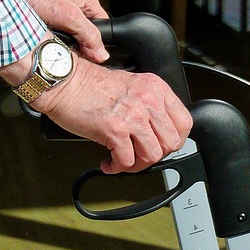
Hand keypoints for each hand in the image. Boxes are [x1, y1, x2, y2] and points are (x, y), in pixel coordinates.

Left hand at [0, 0, 109, 62]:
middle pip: (88, 35)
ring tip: (58, 49)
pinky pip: (59, 38)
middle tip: (72, 54)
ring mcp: (63, 15)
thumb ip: (88, 34)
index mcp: (87, 1)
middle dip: (82, 47)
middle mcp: (76, 7)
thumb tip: (102, 54)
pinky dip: (55, 44)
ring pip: (73, 39)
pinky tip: (49, 46)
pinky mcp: (50, 23)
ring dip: (66, 47)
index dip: (99, 44)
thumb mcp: (70, 17)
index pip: (103, 27)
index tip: (92, 56)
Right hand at [31, 58, 191, 173]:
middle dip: (154, 156)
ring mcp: (133, 116)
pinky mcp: (115, 130)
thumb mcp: (131, 86)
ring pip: (152, 155)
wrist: (65, 83)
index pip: (184, 123)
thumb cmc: (90, 86)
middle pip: (170, 143)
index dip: (174, 141)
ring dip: (137, 165)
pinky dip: (116, 167)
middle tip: (139, 156)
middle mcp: (148, 101)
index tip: (161, 146)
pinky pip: (127, 161)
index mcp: (155, 88)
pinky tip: (108, 162)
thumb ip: (148, 105)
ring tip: (123, 161)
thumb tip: (156, 133)